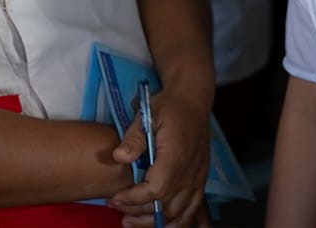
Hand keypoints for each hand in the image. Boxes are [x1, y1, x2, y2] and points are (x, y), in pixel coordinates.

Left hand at [110, 91, 211, 226]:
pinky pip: (192, 209)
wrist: (193, 100)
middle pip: (165, 206)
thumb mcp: (147, 114)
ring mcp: (197, 177)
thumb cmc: (168, 107)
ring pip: (178, 213)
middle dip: (138, 213)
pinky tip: (160, 223)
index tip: (116, 198)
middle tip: (118, 209)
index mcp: (175, 155)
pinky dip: (177, 221)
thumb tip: (118, 157)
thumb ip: (133, 138)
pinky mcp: (200, 180)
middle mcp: (190, 171)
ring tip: (132, 221)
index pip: (156, 189)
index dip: (134, 199)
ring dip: (154, 221)